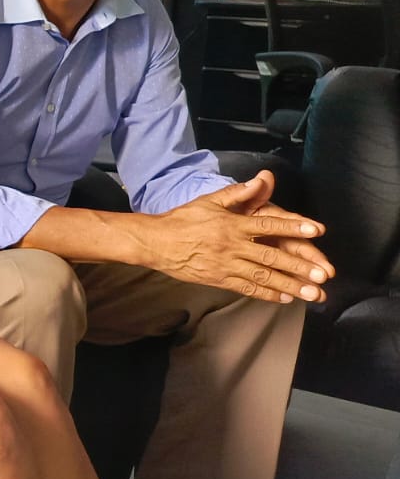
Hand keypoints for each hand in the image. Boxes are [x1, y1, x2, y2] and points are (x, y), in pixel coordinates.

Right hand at [140, 172, 330, 302]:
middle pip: (271, 257)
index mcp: (232, 224)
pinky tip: (285, 298)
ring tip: (312, 293)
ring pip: (263, 277)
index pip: (268, 225)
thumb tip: (262, 180)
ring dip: (290, 286)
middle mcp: (232, 246)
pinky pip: (246, 288)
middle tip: (323, 274)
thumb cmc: (183, 219)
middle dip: (300, 267)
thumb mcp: (209, 200)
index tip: (316, 230)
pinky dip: (267, 294)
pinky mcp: (219, 279)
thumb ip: (238, 193)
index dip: (293, 227)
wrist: (155, 242)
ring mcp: (226, 265)